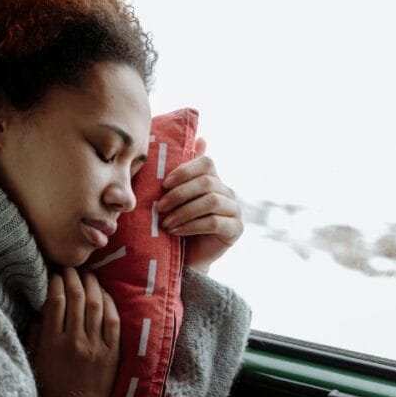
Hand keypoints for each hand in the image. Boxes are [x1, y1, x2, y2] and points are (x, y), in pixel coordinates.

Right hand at [26, 267, 119, 396]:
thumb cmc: (51, 386)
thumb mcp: (35, 359)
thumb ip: (37, 333)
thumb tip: (42, 307)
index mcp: (52, 342)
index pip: (55, 301)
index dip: (55, 282)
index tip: (54, 274)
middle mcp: (75, 341)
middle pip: (76, 298)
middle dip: (73, 277)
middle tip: (71, 268)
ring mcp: (95, 346)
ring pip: (96, 305)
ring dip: (92, 285)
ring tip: (87, 275)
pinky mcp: (112, 353)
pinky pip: (113, 322)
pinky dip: (109, 304)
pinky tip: (104, 294)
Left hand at [156, 137, 243, 271]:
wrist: (184, 258)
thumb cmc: (176, 224)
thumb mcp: (173, 198)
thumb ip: (181, 173)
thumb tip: (202, 138)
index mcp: (213, 179)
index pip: (206, 163)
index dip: (185, 171)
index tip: (164, 185)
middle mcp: (228, 191)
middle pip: (206, 182)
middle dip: (179, 194)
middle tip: (160, 208)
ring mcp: (234, 210)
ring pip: (210, 201)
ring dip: (183, 212)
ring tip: (166, 223)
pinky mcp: (235, 229)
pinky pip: (214, 222)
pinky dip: (191, 225)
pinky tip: (176, 232)